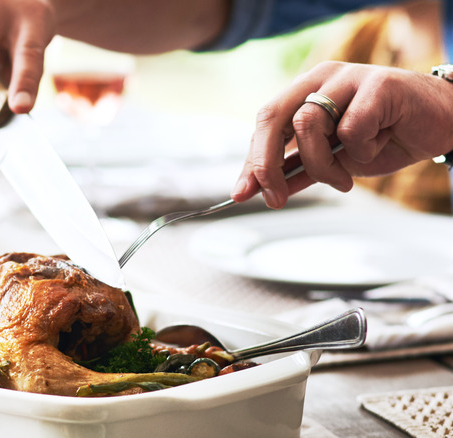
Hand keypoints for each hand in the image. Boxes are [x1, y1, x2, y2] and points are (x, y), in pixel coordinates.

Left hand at [232, 61, 452, 208]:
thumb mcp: (332, 161)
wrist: (441, 125)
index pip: (266, 123)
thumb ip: (297, 171)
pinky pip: (351, 128)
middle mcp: (321, 78)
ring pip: (308, 124)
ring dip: (322, 164)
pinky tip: (378, 146)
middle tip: (275, 197)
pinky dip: (360, 150)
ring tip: (345, 178)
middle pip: (274, 117)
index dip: (252, 160)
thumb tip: (259, 191)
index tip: (242, 193)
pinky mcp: (378, 84)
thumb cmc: (384, 138)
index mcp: (305, 91)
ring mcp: (348, 77)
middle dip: (267, 163)